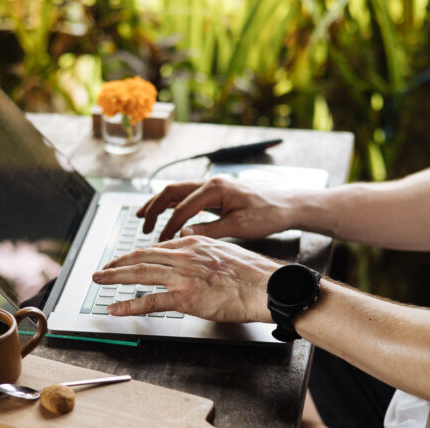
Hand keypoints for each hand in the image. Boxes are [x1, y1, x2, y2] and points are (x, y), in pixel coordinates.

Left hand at [91, 235, 280, 322]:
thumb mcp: (225, 251)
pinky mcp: (185, 297)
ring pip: (140, 273)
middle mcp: (184, 256)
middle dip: (118, 262)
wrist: (266, 286)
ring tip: (99, 281)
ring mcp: (183, 276)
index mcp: (194, 244)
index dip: (137, 254)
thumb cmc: (253, 273)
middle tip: (103, 269)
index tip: (126, 260)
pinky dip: (129, 304)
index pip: (157, 247)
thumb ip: (205, 251)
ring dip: (114, 277)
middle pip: (142, 256)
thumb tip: (194, 251)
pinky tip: (116, 308)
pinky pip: (150, 300)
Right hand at [139, 176, 298, 241]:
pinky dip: (172, 205)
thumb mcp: (239, 226)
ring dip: (159, 204)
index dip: (168, 225)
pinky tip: (164, 215)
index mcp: (215, 188)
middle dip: (154, 209)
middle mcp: (210, 183)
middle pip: (171, 192)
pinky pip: (186, 197)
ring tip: (142, 218)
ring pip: (176, 192)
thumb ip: (209, 230)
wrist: (286, 205)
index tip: (160, 242)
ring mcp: (211, 186)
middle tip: (143, 226)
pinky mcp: (215, 193)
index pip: (182, 207)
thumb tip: (182, 236)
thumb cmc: (268, 214)